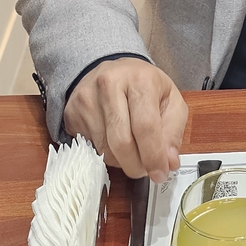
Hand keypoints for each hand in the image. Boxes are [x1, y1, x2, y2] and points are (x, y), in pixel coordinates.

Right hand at [63, 59, 187, 181]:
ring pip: (105, 150)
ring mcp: (86, 99)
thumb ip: (173, 132)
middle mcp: (109, 85)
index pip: (145, 126)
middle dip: (136, 165)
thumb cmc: (145, 87)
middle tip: (145, 171)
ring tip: (132, 151)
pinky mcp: (71, 113)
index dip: (153, 156)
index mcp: (140, 80)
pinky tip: (113, 142)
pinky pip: (90, 148)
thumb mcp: (170, 101)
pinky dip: (106, 154)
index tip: (160, 174)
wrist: (112, 71)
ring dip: (122, 161)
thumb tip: (169, 163)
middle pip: (121, 142)